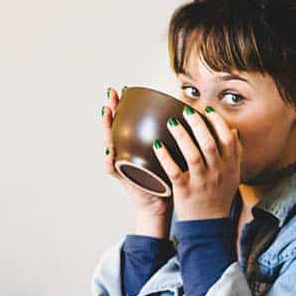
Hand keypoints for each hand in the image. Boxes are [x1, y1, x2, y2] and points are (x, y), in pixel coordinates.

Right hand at [102, 86, 172, 236]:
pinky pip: (112, 167)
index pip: (126, 121)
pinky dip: (109, 158)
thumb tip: (189, 116)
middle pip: (114, 127)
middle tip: (111, 93)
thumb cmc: (165, 180)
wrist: (160, 206)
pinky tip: (110, 147)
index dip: (124, 105)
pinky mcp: (123, 178)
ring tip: (106, 112)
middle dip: (111, 109)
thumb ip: (173, 140)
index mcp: (135, 146)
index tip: (124, 89)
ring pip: (108, 142)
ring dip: (106, 127)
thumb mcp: (169, 156)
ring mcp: (121, 164)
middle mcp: (125, 153)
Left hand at [153, 105, 241, 220]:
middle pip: (210, 143)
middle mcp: (218, 173)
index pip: (228, 138)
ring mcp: (202, 182)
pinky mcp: (185, 191)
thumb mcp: (233, 175)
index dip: (218, 122)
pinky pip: (174, 171)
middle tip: (185, 111)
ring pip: (192, 155)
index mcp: (230, 166)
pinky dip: (165, 157)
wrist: (209, 225)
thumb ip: (234, 153)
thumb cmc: (219, 196)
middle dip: (198, 124)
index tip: (207, 110)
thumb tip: (232, 130)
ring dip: (181, 136)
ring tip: (171, 122)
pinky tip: (157, 145)